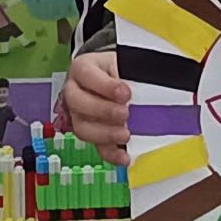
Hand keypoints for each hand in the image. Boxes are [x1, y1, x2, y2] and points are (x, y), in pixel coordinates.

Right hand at [65, 51, 130, 165]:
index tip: (125, 92)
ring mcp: (79, 114)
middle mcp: (75, 91)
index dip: (104, 85)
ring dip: (104, 134)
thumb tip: (145, 88)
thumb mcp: (125, 64)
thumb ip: (131, 73)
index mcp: (83, 68)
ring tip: (125, 134)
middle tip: (124, 113)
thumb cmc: (120, 71)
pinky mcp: (91, 134)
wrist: (119, 81)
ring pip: (82, 127)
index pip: (85, 73)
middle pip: (76, 102)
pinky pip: (96, 147)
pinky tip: (124, 156)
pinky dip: (111, 154)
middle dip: (102, 110)